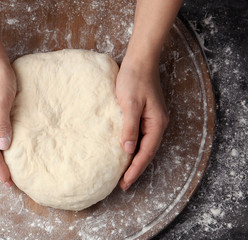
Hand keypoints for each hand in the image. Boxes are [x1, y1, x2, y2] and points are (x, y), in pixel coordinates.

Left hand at [116, 54, 168, 190]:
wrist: (139, 60)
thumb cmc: (134, 79)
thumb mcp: (130, 104)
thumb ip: (129, 127)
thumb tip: (128, 150)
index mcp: (156, 124)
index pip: (145, 153)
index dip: (135, 169)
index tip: (124, 183)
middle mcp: (157, 124)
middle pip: (146, 152)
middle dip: (135, 169)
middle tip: (122, 184)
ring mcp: (151, 120)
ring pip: (143, 146)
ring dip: (134, 160)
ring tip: (123, 173)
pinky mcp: (144, 115)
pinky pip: (140, 136)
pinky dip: (133, 148)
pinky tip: (124, 152)